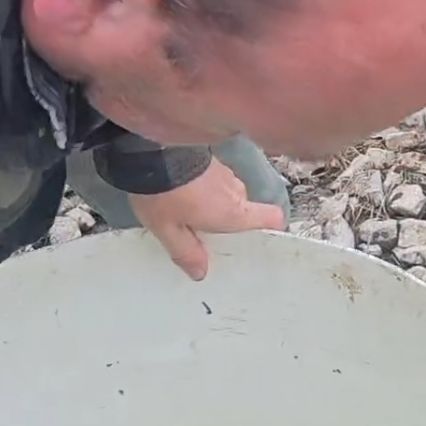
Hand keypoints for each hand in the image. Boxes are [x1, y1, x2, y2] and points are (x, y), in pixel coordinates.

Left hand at [130, 157, 286, 279]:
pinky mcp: (213, 161)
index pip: (272, 217)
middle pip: (244, 210)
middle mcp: (237, 192)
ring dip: (215, 205)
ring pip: (230, 196)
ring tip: (188, 214)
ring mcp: (226, 173)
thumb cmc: (166, 196)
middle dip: (228, 222)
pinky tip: (183, 195)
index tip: (255, 242)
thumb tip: (201, 273)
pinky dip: (207, 191)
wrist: (153, 151)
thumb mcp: (169, 232)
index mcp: (234, 212)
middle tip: (204, 235)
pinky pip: (218, 183)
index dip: (271, 229)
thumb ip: (187, 253)